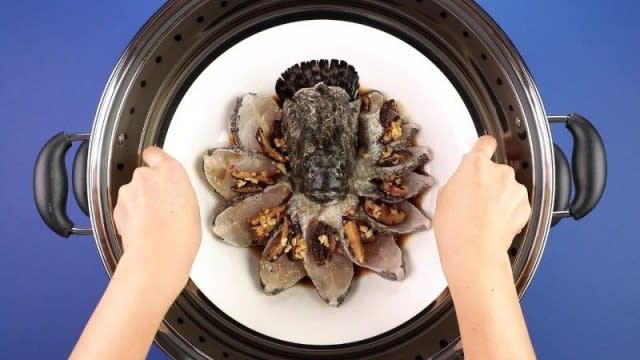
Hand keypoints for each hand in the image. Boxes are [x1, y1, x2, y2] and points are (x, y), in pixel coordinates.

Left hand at [113, 147, 200, 295]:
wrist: (157, 255)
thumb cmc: (180, 236)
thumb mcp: (192, 207)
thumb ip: (178, 192)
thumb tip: (174, 197)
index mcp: (171, 171)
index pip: (155, 153)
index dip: (155, 160)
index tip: (156, 164)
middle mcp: (147, 176)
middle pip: (144, 175)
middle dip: (149, 188)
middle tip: (162, 206)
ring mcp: (129, 191)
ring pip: (133, 192)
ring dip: (139, 202)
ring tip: (153, 221)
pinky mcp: (117, 207)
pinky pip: (124, 207)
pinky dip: (130, 215)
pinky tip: (143, 228)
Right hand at [434, 136, 530, 279]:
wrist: (474, 250)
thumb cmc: (455, 227)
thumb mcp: (444, 195)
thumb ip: (459, 179)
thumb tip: (464, 181)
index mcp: (476, 165)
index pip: (485, 143)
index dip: (484, 147)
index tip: (483, 150)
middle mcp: (499, 172)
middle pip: (496, 169)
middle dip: (489, 181)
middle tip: (475, 199)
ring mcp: (515, 189)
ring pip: (508, 187)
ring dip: (501, 196)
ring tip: (485, 215)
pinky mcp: (525, 206)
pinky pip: (517, 203)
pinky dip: (510, 211)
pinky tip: (495, 222)